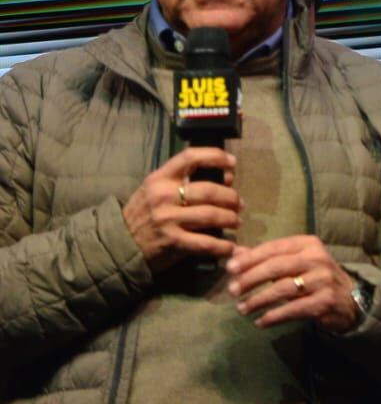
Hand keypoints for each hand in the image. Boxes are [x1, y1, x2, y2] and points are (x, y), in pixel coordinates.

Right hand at [121, 147, 240, 268]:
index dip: (216, 157)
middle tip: (239, 204)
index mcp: (160, 179)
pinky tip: (230, 246)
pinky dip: (223, 246)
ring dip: (230, 219)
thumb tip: (227, 176)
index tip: (232, 163)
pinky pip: (206, 243)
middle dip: (231, 197)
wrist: (118, 244)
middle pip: (209, 191)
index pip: (190, 158)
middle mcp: (164, 196)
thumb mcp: (157, 190)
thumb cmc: (144, 213)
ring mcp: (168, 219)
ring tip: (236, 221)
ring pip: (212, 215)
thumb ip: (186, 180)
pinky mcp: (172, 242)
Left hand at [225, 234, 360, 332]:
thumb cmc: (315, 277)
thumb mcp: (295, 262)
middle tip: (232, 290)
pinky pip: (293, 310)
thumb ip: (267, 258)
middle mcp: (317, 259)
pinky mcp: (324, 302)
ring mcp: (323, 281)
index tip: (230, 268)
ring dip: (258, 300)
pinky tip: (260, 322)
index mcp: (308, 244)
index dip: (250, 258)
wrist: (348, 299)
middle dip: (250, 279)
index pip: (274, 248)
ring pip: (282, 289)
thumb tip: (235, 253)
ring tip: (242, 308)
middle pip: (276, 267)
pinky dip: (273, 316)